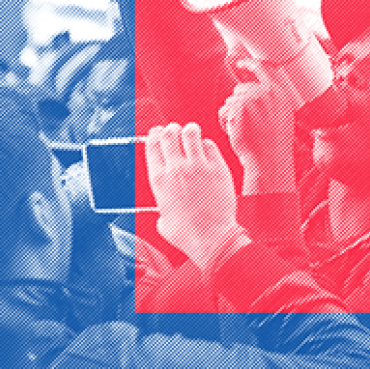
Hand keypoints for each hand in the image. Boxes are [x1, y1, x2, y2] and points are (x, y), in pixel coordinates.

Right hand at [146, 123, 240, 268]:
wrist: (212, 239)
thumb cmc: (188, 234)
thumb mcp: (163, 221)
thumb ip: (161, 207)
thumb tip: (164, 210)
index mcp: (159, 180)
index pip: (152, 145)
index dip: (155, 135)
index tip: (158, 133)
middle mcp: (176, 169)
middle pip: (169, 133)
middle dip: (171, 129)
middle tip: (176, 131)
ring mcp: (198, 166)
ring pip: (190, 132)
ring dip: (189, 131)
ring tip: (192, 135)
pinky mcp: (217, 168)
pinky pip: (210, 144)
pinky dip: (206, 144)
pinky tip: (206, 150)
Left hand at [218, 60, 295, 193]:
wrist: (269, 161)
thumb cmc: (274, 145)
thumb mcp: (281, 118)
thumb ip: (270, 101)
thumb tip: (255, 89)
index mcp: (279, 94)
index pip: (262, 69)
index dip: (249, 65)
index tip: (239, 63)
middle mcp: (266, 93)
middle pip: (241, 88)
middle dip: (238, 103)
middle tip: (244, 122)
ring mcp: (252, 99)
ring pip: (230, 100)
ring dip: (231, 114)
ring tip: (242, 130)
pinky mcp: (237, 109)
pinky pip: (224, 109)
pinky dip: (224, 121)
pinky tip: (234, 132)